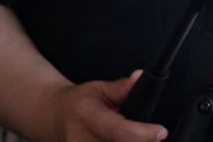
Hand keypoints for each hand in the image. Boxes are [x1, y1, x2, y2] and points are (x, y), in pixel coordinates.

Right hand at [45, 70, 167, 141]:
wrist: (52, 117)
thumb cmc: (79, 102)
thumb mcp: (100, 88)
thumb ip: (122, 87)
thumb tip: (140, 77)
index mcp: (85, 115)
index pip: (117, 130)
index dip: (142, 134)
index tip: (160, 132)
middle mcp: (78, 139)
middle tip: (154, 137)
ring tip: (140, 137)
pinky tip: (127, 140)